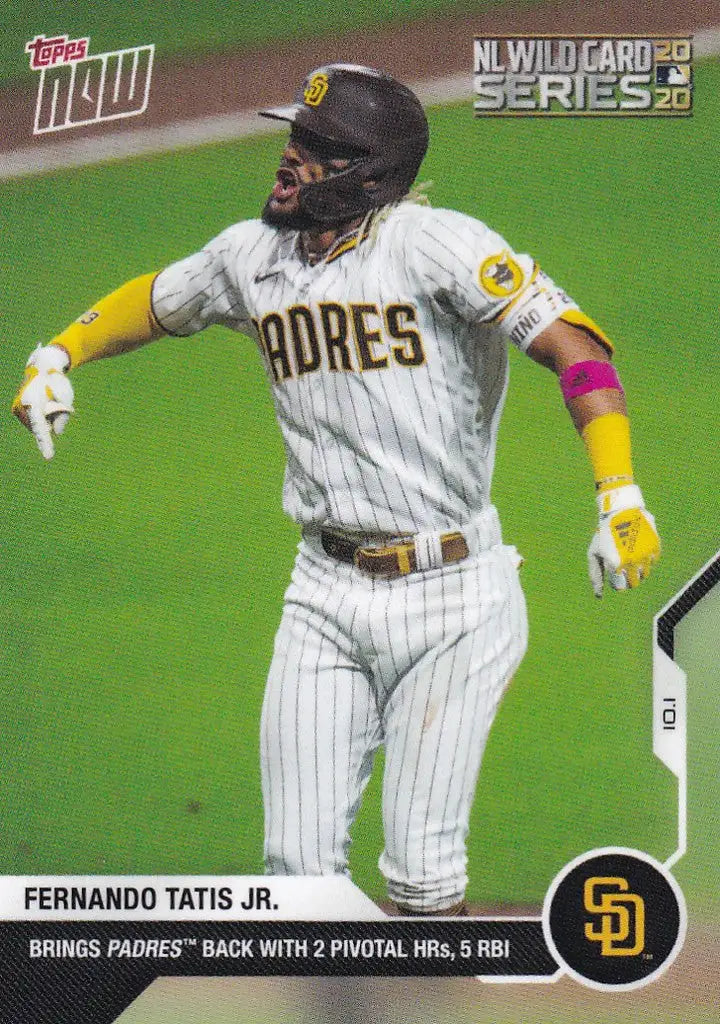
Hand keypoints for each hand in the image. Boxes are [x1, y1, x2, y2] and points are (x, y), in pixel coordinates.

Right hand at [11, 344, 73, 459]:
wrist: (42, 367)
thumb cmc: (56, 381)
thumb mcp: (66, 397)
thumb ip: (64, 416)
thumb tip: (56, 432)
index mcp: (32, 403)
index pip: (41, 428)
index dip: (45, 443)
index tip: (49, 457)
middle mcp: (21, 407)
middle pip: (42, 427)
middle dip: (52, 419)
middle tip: (54, 399)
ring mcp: (17, 410)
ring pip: (38, 426)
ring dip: (47, 418)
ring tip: (47, 400)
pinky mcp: (18, 412)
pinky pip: (35, 423)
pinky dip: (42, 417)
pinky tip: (42, 404)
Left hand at [587, 484, 659, 596]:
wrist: (621, 511)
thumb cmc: (603, 534)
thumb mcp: (594, 553)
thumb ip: (596, 576)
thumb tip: (598, 597)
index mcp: (615, 565)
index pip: (619, 587)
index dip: (615, 582)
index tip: (613, 573)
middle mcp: (631, 562)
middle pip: (634, 583)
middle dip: (627, 579)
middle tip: (622, 567)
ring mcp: (645, 554)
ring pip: (644, 574)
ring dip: (637, 570)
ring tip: (629, 557)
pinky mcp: (655, 547)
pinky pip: (652, 562)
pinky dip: (646, 559)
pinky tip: (637, 548)